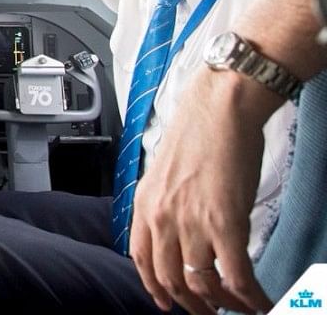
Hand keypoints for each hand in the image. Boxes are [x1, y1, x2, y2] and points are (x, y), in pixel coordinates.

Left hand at [130, 70, 275, 314]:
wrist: (218, 109)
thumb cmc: (197, 134)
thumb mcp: (164, 172)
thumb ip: (165, 204)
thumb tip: (176, 231)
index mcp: (145, 205)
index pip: (142, 260)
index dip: (155, 288)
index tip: (167, 302)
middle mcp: (162, 218)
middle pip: (171, 279)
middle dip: (192, 303)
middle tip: (210, 312)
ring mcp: (192, 223)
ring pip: (204, 284)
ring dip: (223, 304)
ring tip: (239, 309)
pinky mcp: (225, 223)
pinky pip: (236, 276)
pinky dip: (249, 297)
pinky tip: (260, 303)